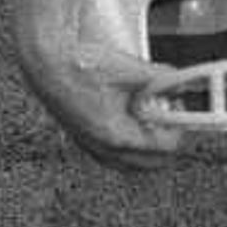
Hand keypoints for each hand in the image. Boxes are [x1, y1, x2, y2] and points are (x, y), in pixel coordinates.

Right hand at [14, 0, 187, 172]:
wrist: (45, 63)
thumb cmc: (81, 67)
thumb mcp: (132, 70)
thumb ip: (163, 79)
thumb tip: (181, 82)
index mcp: (116, 135)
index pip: (165, 148)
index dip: (179, 129)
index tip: (180, 112)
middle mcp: (102, 146)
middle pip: (151, 163)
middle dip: (166, 142)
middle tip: (170, 118)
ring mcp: (90, 145)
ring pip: (131, 163)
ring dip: (148, 146)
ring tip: (150, 118)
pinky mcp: (82, 138)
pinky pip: (113, 156)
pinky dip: (129, 144)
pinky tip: (131, 120)